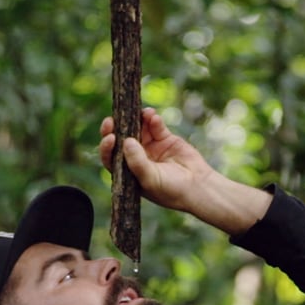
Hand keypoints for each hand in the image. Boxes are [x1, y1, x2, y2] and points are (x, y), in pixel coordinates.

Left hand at [99, 108, 214, 213]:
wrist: (197, 186)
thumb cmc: (171, 190)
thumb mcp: (150, 179)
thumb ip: (137, 162)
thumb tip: (126, 141)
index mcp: (128, 172)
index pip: (111, 158)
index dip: (107, 147)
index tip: (110, 137)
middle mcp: (136, 158)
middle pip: (121, 140)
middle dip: (116, 128)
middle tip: (113, 119)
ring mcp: (150, 147)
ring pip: (138, 128)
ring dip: (137, 119)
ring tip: (142, 114)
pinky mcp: (164, 138)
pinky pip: (154, 125)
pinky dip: (152, 119)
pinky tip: (153, 116)